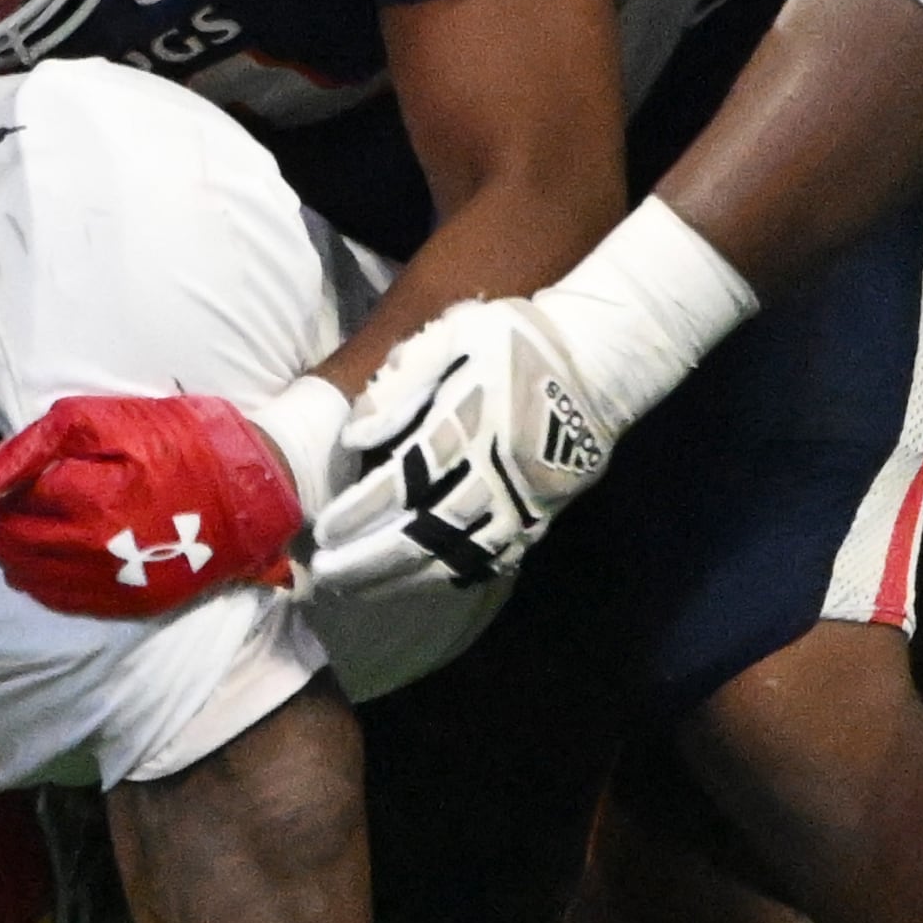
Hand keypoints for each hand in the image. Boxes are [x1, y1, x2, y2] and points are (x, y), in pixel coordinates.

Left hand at [0, 387, 320, 618]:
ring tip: (52, 521)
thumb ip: (32, 446)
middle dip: (13, 518)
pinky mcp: (131, 606)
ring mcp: (112, 587)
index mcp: (85, 502)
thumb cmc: (183, 442)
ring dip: (27, 549)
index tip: (35, 469)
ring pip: (30, 578)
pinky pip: (62, 602)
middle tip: (38, 494)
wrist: (254, 487)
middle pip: (12, 546)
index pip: (9, 502)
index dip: (13, 482)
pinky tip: (65, 554)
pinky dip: (50, 579)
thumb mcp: (105, 418)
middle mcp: (92, 555)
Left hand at [307, 298, 627, 598]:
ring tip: (357, 589)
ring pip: (454, 556)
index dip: (360, 512)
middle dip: (369, 559)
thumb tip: (354, 437)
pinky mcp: (537, 518)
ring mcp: (519, 504)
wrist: (598, 365)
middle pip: (423, 533)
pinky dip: (447, 576)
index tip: (323, 529)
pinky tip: (414, 582)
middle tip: (325, 574)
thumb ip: (401, 380)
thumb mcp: (454, 333)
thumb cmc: (514, 341)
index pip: (402, 482)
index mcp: (468, 427)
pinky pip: (489, 560)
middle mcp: (493, 475)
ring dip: (401, 578)